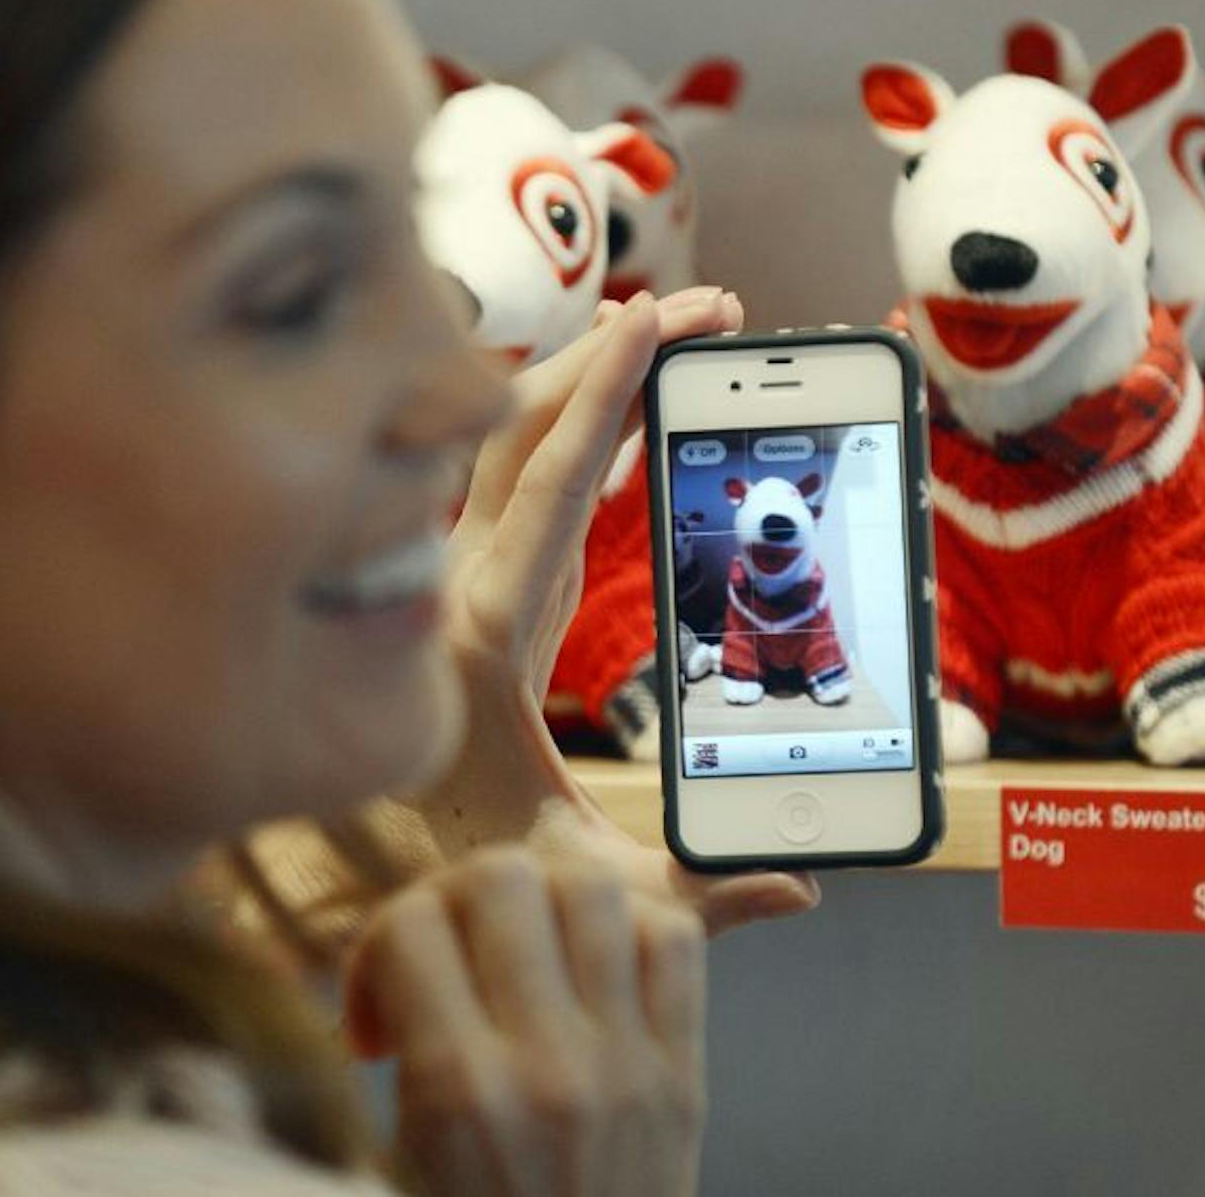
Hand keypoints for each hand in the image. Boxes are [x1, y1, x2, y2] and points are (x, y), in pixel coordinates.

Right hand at [345, 848, 704, 1196]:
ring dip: (544, 900)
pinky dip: (629, 931)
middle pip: (500, 878)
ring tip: (525, 947)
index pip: (411, 924)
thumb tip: (407, 940)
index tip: (381, 1000)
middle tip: (453, 951)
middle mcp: (548, 1064)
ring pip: (592, 889)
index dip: (379, 941)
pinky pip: (673, 939)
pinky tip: (592, 970)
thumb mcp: (414, 1148)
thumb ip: (411, 1035)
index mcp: (460, 1091)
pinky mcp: (683, 1071)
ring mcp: (627, 1062)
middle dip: (457, 897)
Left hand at [419, 288, 819, 935]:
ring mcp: (475, 573)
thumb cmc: (489, 883)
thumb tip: (805, 889)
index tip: (650, 316)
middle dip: (614, 353)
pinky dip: (590, 430)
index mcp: (480, 632)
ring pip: (522, 439)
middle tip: (714, 307)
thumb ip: (703, 897)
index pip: (548, 484)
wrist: (398, 878)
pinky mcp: (498, 584)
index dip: (604, 395)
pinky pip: (539, 481)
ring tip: (689, 329)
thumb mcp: (598, 893)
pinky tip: (639, 405)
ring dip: (599, 378)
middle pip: (526, 427)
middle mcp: (462, 582)